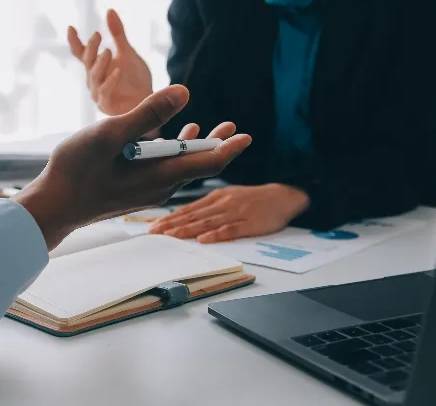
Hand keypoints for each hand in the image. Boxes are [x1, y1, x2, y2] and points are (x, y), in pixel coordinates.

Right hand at [12, 85, 250, 250]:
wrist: (53, 206)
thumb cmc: (77, 169)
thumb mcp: (111, 134)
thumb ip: (148, 113)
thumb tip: (185, 92)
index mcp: (160, 175)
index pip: (208, 162)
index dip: (229, 147)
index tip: (246, 135)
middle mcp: (159, 188)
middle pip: (197, 165)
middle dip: (216, 145)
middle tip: (233, 128)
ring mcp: (145, 192)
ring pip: (179, 168)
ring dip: (192, 147)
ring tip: (204, 129)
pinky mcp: (133, 191)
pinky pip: (162, 172)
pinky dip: (170, 153)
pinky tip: (164, 141)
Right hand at [68, 9, 152, 115]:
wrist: (149, 101)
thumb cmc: (135, 79)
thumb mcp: (127, 52)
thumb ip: (118, 34)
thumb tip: (109, 9)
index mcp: (96, 66)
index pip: (81, 52)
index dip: (75, 41)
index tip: (71, 27)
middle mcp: (93, 79)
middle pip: (87, 61)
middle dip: (91, 48)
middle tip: (98, 35)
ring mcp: (98, 92)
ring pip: (94, 76)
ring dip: (100, 63)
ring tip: (108, 51)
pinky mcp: (106, 105)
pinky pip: (105, 91)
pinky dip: (110, 81)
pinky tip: (118, 71)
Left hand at [149, 184, 309, 242]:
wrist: (283, 196)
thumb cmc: (253, 200)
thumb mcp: (228, 196)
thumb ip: (207, 207)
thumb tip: (186, 217)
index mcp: (215, 197)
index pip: (188, 209)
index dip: (170, 218)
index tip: (153, 226)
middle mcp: (222, 204)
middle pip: (193, 216)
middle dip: (172, 225)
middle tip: (153, 232)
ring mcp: (235, 213)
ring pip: (207, 222)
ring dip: (187, 229)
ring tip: (170, 236)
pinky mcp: (250, 223)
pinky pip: (231, 229)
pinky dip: (216, 234)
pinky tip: (204, 239)